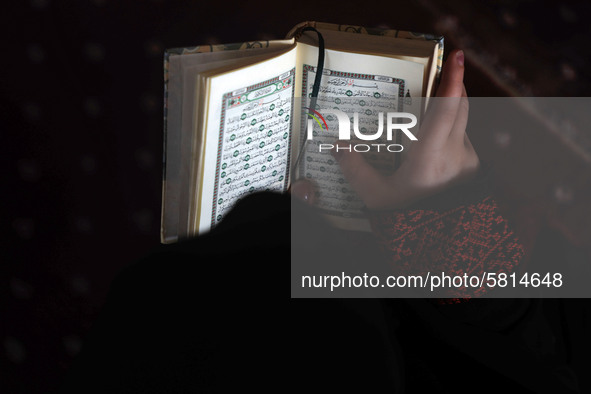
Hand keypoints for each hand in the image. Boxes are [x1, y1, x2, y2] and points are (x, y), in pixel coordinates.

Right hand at [333, 49, 479, 209]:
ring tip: (431, 105)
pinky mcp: (472, 167)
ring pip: (462, 122)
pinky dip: (449, 130)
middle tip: (443, 68)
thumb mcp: (376, 196)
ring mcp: (468, 159)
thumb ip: (355, 169)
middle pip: (460, 106)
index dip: (452, 81)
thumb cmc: (408, 219)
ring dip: (450, 109)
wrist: (441, 241)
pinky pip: (461, 138)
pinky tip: (431, 140)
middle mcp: (455, 152)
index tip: (457, 57)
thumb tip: (337, 147)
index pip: (447, 110)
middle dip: (453, 83)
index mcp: (431, 155)